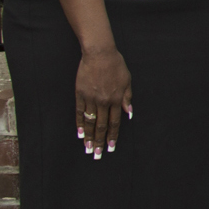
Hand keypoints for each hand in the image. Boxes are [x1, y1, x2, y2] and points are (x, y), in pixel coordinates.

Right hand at [75, 44, 131, 160]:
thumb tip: (129, 113)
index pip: (115, 122)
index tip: (110, 147)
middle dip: (99, 141)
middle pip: (101, 126)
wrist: (100, 54)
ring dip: (89, 136)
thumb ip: (127, 98)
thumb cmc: (116, 65)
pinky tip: (79, 133)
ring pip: (90, 122)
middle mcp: (104, 102)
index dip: (112, 136)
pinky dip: (80, 123)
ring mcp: (91, 98)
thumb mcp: (127, 81)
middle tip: (97, 154)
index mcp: (117, 99)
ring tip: (87, 148)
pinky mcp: (80, 94)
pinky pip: (80, 112)